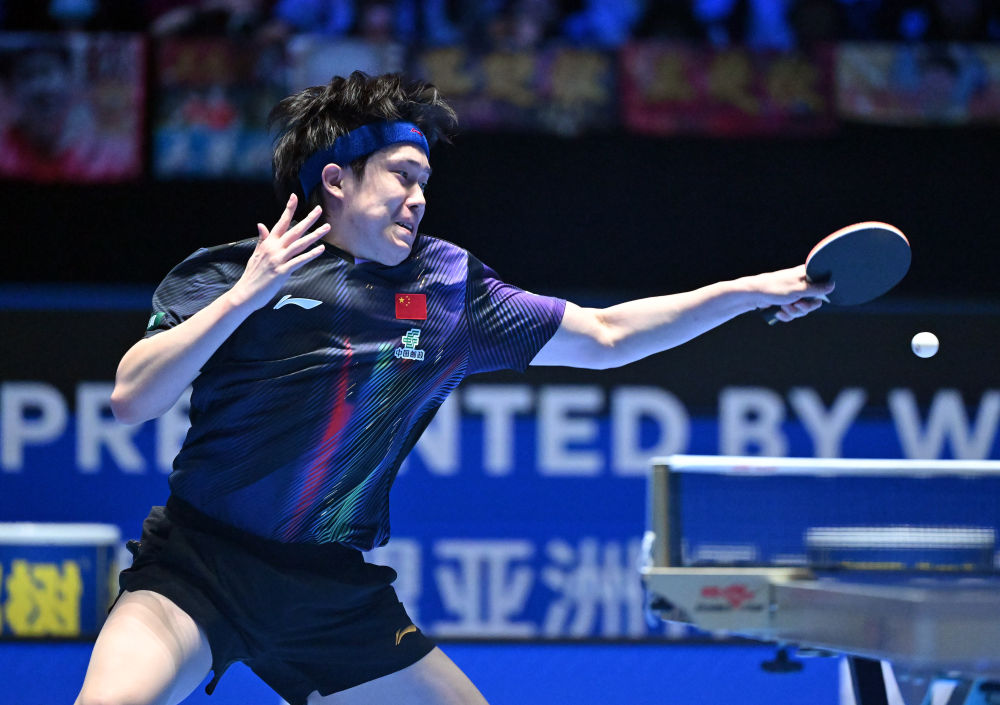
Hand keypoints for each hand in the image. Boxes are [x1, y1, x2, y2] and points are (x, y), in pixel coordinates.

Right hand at [228, 193, 328, 310]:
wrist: (245, 293)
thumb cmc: (252, 275)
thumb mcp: (256, 254)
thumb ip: (262, 240)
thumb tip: (261, 224)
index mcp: (268, 243)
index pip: (280, 222)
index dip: (288, 209)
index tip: (295, 197)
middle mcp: (274, 248)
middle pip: (294, 230)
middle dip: (308, 219)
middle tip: (319, 209)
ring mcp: (278, 259)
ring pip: (300, 243)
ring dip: (315, 235)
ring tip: (326, 227)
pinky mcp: (282, 271)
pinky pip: (299, 260)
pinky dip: (310, 254)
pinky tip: (321, 249)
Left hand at [745, 265, 834, 322]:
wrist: (753, 295)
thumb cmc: (775, 288)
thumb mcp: (799, 289)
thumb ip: (817, 289)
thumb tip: (833, 285)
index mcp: (806, 275)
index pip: (823, 286)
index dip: (819, 296)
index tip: (812, 299)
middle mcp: (801, 284)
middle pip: (813, 302)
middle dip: (803, 308)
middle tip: (796, 305)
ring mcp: (793, 294)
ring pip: (802, 310)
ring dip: (793, 312)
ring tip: (783, 307)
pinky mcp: (786, 303)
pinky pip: (792, 314)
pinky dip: (785, 315)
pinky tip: (778, 312)